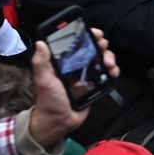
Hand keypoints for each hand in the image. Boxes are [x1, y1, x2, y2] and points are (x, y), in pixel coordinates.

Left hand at [25, 31, 119, 150]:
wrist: (60, 121)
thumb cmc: (49, 100)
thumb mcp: (44, 80)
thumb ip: (41, 62)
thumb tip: (40, 43)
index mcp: (64, 61)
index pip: (77, 43)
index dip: (87, 35)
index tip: (95, 33)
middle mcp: (76, 65)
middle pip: (93, 48)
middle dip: (101, 45)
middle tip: (103, 47)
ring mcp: (87, 74)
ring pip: (102, 59)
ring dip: (109, 57)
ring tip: (109, 64)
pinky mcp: (96, 85)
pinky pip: (107, 74)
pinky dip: (113, 70)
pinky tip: (113, 72)